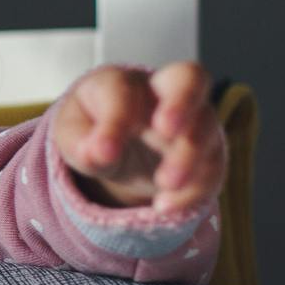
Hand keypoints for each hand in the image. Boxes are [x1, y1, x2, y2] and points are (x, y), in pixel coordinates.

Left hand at [52, 61, 225, 212]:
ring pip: (206, 126)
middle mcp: (164, 92)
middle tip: (165, 130)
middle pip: (189, 78)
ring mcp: (193, 119)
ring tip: (165, 186)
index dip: (115, 121)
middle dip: (180, 102)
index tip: (102, 153)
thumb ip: (78, 142)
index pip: (123, 91)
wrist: (114, 146)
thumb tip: (96, 153)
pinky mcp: (208, 151)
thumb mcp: (71, 135)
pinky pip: (213, 166)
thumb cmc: (90, 130)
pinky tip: (166, 206)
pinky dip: (194, 189)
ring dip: (188, 157)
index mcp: (121, 83)